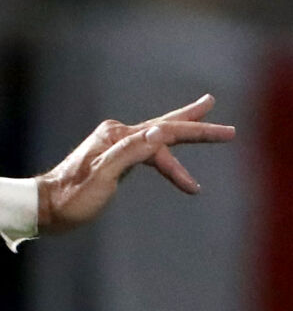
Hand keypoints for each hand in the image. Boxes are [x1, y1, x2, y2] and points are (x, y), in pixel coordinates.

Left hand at [36, 95, 235, 233]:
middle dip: (193, 119)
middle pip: (164, 124)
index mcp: (118, 136)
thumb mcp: (103, 175)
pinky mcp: (117, 158)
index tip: (227, 136)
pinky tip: (171, 150)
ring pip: (158, 135)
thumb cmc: (74, 196)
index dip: (198, 134)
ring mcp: (117, 146)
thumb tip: (160, 131)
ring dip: (182, 129)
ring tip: (203, 115)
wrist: (48, 207)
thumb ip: (130, 151)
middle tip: (213, 103)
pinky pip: (150, 150)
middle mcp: (118, 135)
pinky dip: (167, 151)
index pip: (166, 133)